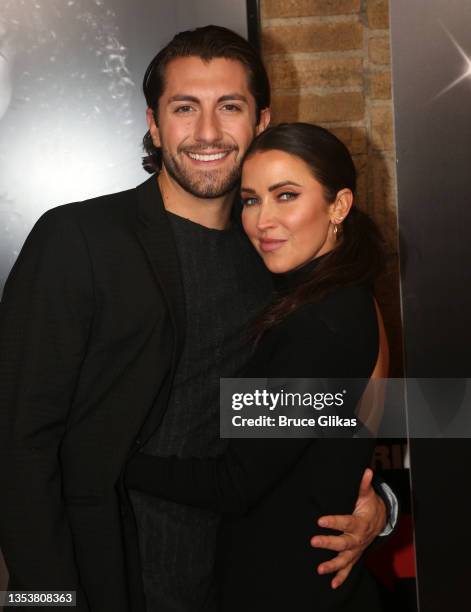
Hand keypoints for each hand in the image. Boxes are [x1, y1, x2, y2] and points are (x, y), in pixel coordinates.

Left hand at [310, 468, 385, 588]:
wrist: (380, 520)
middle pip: (343, 543)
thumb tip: (367, 471)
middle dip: (329, 543)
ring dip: (332, 565)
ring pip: (345, 560)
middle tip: (314, 541)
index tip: (320, 520)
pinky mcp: (355, 555)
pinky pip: (349, 569)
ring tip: (320, 569)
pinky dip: (341, 577)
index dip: (334, 521)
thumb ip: (364, 485)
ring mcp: (357, 549)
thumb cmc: (369, 506)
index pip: (346, 522)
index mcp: (360, 523)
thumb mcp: (367, 495)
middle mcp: (358, 539)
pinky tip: (332, 584)